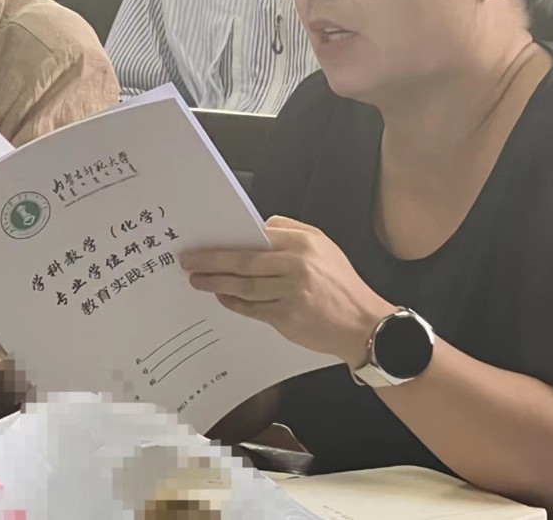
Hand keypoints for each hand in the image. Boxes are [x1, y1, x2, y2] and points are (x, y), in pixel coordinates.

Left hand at [180, 216, 395, 366]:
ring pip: (243, 286)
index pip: (258, 236)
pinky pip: (252, 308)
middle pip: (244, 261)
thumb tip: (258, 228)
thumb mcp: (325, 246)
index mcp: (305, 243)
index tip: (207, 240)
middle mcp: (297, 266)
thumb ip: (292, 231)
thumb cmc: (342, 285)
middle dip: (212, 261)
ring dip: (216, 283)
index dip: (229, 239)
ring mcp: (291, 293)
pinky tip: (222, 297)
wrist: (363, 323)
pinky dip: (234, 302)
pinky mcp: (286, 317)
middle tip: (189, 260)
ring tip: (197, 280)